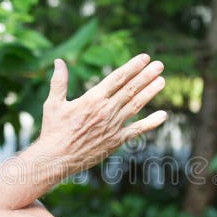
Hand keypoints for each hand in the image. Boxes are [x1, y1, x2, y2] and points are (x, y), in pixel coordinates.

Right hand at [36, 53, 166, 175]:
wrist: (57, 158)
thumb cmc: (53, 130)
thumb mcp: (53, 103)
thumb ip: (59, 81)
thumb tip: (59, 61)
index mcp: (92, 99)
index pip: (117, 78)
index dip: (132, 67)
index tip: (144, 58)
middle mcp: (106, 110)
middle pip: (130, 89)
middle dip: (146, 75)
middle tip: (159, 65)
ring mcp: (113, 126)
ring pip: (136, 105)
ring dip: (150, 92)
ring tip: (162, 80)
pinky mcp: (116, 140)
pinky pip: (137, 130)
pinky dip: (151, 123)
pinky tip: (163, 115)